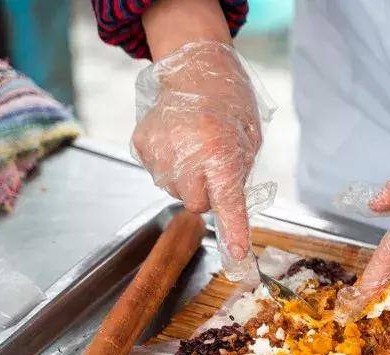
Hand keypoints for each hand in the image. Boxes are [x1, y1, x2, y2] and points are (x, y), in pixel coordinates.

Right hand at [132, 41, 265, 278]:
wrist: (195, 67)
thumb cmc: (229, 104)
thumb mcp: (248, 141)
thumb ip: (238, 178)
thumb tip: (230, 215)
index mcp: (219, 152)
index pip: (227, 202)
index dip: (234, 229)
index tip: (239, 253)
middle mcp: (187, 154)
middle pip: (196, 204)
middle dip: (207, 193)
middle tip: (213, 165)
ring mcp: (159, 152)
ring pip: (175, 191)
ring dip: (187, 178)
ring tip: (194, 146)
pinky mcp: (141, 145)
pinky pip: (158, 173)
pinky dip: (169, 164)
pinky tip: (177, 140)